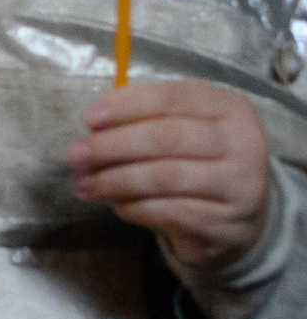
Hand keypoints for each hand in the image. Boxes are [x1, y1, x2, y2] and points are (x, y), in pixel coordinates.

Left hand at [69, 81, 271, 269]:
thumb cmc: (199, 160)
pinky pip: (172, 211)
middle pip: (167, 137)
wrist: (240, 213)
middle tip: (76, 155)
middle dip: (113, 145)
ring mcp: (241, 183)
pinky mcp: (229, 221)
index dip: (127, 106)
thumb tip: (94, 125)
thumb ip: (144, 119)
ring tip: (85, 184)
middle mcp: (243, 142)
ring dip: (116, 180)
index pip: (174, 98)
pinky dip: (136, 208)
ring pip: (166, 176)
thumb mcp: (181, 128)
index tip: (89, 118)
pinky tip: (117, 206)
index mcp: (229, 107)